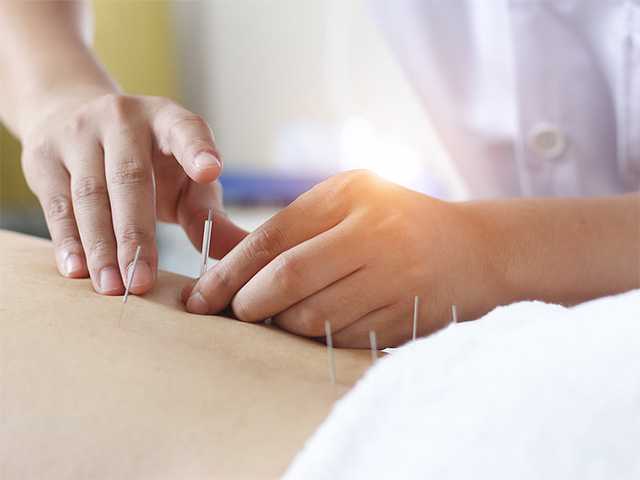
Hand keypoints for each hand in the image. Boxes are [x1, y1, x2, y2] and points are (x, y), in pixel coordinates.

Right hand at [21, 91, 246, 294]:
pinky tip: (78, 270)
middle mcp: (122, 119)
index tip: (211, 172)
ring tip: (113, 288)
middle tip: (143, 282)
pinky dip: (67, 240)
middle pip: (130, 179)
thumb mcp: (183, 180)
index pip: (185, 129)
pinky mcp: (44, 156)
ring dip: (101, 246)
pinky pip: (56, 204)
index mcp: (166, 120)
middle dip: (136, 235)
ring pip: (90, 195)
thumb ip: (209, 215)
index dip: (197, 149)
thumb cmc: (149, 162)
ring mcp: (79, 134)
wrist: (75, 120)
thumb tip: (242, 252)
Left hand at [181, 170, 506, 347]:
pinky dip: (317, 338)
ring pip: (311, 317)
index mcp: (350, 195)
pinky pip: (340, 338)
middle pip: (287, 280)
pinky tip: (318, 325)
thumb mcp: (350, 203)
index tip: (200, 297)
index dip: (228, 273)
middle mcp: (372, 233)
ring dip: (282, 325)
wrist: (476, 250)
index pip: (273, 238)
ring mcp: (393, 277)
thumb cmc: (398, 223)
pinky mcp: (405, 316)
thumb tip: (230, 269)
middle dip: (249, 304)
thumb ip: (296, 228)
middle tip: (235, 312)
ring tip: (277, 317)